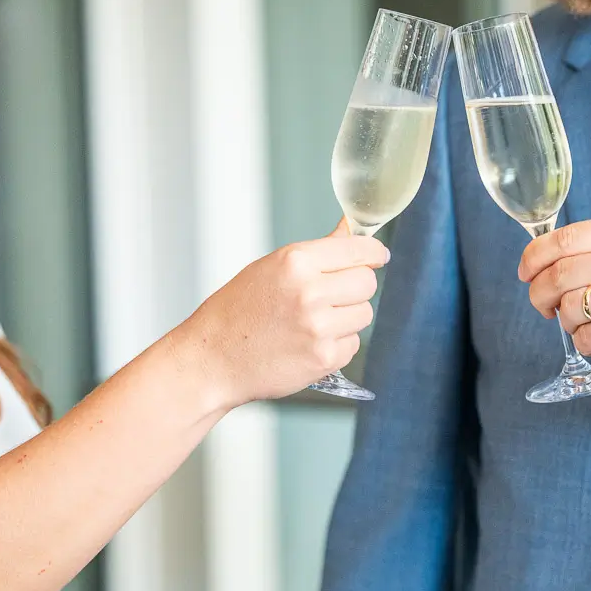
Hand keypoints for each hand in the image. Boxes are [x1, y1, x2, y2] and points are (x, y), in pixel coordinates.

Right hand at [181, 222, 387, 407]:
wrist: (213, 359)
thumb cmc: (237, 311)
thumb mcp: (271, 268)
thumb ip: (317, 252)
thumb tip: (350, 232)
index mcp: (296, 262)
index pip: (358, 250)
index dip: (373, 253)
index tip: (378, 256)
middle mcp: (310, 292)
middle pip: (367, 282)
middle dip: (355, 287)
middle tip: (332, 295)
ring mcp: (318, 327)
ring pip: (364, 313)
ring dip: (347, 317)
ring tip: (314, 322)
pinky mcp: (323, 358)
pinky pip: (352, 344)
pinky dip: (337, 344)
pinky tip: (309, 343)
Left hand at [520, 215, 590, 383]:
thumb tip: (547, 257)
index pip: (565, 238)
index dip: (533, 256)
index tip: (525, 271)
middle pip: (558, 274)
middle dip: (538, 293)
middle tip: (542, 305)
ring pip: (567, 308)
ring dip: (566, 320)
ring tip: (585, 322)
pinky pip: (583, 338)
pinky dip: (583, 342)